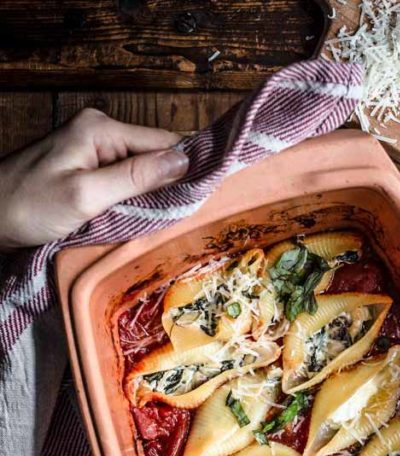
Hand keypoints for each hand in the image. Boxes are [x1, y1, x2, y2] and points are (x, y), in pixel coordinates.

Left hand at [0, 107, 188, 248]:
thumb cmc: (28, 206)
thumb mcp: (86, 195)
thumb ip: (135, 178)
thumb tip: (184, 162)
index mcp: (101, 129)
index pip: (164, 143)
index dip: (188, 168)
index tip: (210, 196)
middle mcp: (100, 133)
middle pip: (155, 158)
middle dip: (171, 186)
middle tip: (189, 217)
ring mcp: (92, 153)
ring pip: (142, 174)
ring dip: (153, 198)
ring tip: (168, 222)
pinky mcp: (86, 173)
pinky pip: (124, 184)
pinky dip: (135, 203)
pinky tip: (141, 219)